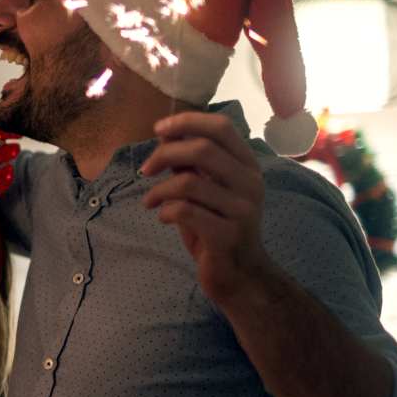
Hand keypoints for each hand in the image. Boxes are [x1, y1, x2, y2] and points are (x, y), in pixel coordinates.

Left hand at [141, 112, 275, 305]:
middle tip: (145, 170)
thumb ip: (191, 164)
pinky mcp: (228, 235)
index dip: (187, 121)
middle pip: (203, 149)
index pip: (221, 127)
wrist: (239, 274)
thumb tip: (166, 134)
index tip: (158, 129)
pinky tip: (162, 217)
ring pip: (189, 182)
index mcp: (247, 166)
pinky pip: (185, 211)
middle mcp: (250, 183)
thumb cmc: (217, 227)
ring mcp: (242, 209)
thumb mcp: (205, 191)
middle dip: (164, 154)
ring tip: (149, 201)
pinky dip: (165, 211)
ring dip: (159, 190)